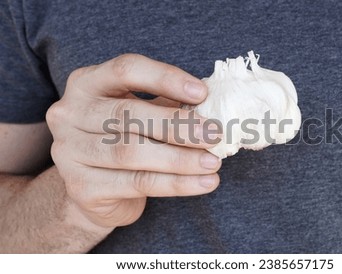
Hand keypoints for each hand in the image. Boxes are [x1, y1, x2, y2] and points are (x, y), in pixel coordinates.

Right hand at [46, 54, 220, 227]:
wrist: (93, 192)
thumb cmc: (124, 141)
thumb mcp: (141, 115)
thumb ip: (168, 106)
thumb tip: (213, 107)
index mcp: (86, 83)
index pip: (126, 70)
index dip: (165, 78)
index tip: (202, 93)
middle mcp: (70, 114)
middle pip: (128, 114)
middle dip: (178, 125)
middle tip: (215, 133)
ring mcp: (70, 152)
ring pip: (132, 152)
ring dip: (181, 158)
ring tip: (213, 162)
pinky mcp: (82, 187)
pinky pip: (137, 183)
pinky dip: (177, 183)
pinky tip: (204, 183)